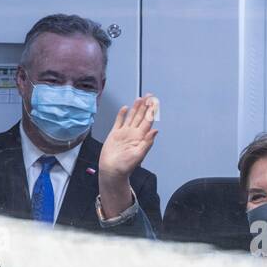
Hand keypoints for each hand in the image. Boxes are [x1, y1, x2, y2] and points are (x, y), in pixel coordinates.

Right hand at [99, 95, 158, 217]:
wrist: (111, 170)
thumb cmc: (125, 166)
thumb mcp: (138, 155)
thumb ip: (147, 143)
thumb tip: (155, 131)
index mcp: (140, 137)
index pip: (148, 121)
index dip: (151, 111)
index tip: (154, 102)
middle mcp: (133, 133)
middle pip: (141, 116)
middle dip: (145, 106)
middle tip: (149, 95)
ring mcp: (124, 133)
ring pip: (131, 117)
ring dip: (135, 108)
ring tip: (139, 98)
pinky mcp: (114, 134)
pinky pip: (119, 122)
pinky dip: (122, 115)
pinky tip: (125, 108)